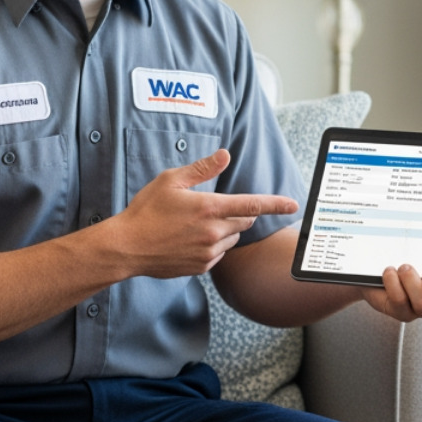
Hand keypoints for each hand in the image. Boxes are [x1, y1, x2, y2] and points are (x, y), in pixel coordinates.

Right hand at [114, 150, 298, 277]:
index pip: (252, 204)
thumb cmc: (146, 210)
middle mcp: (213, 232)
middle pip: (244, 220)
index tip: (294, 204)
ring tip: (194, 224)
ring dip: (225, 229)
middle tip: (213, 207)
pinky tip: (189, 239)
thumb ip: (202, 168)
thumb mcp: (171, 180)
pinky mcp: (202, 267)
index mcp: (209, 208)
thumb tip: (225, 154)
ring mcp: (209, 252)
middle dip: (238, 211)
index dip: (276, 204)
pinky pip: (219, 253)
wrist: (127, 247)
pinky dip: (213, 244)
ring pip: (232, 238)